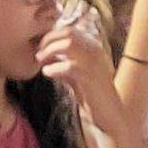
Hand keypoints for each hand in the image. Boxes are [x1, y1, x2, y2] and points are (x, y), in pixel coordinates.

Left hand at [37, 7, 129, 132]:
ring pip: (69, 44)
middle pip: (68, 32)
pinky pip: (69, 66)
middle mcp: (96, 51)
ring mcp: (94, 63)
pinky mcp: (90, 78)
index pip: (70, 30)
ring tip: (41, 62)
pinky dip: (54, 68)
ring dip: (50, 51)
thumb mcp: (76, 75)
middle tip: (38, 54)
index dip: (51, 36)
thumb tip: (45, 53)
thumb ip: (65, 62)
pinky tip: (47, 73)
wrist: (109, 116)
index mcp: (94, 48)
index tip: (40, 48)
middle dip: (49, 40)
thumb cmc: (92, 96)